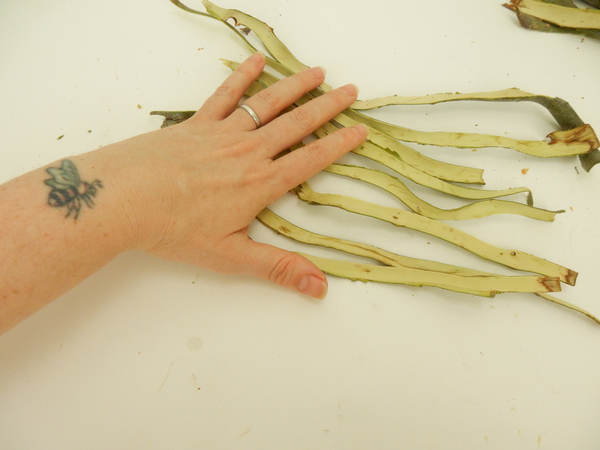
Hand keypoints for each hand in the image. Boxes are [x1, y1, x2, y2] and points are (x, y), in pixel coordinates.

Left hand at [107, 52, 366, 298]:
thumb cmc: (174, 229)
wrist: (124, 198)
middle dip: (327, 106)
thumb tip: (319, 287)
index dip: (339, 144)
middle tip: (351, 90)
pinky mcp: (197, 123)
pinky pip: (226, 95)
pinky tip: (257, 61)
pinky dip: (243, 76)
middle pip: (297, 124)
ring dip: (296, 86)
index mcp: (261, 183)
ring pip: (268, 104)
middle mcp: (248, 152)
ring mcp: (223, 133)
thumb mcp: (231, 256)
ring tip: (318, 72)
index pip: (311, 159)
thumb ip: (278, 268)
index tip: (360, 129)